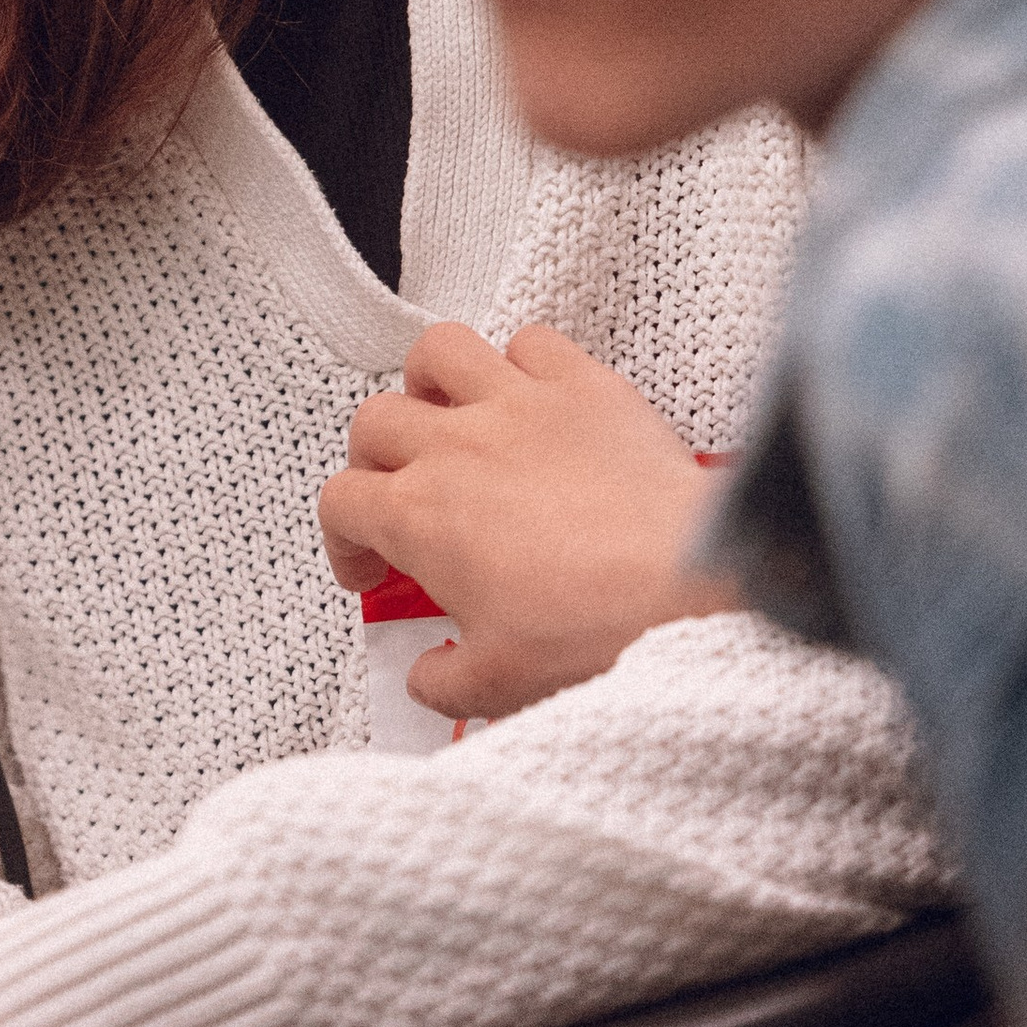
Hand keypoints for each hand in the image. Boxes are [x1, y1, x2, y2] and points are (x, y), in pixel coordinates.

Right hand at [318, 323, 735, 718]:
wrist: (684, 582)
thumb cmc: (597, 623)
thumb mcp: (500, 684)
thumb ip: (445, 682)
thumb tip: (430, 679)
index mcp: (421, 515)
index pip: (342, 503)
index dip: (344, 537)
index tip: (371, 563)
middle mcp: (457, 445)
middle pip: (375, 421)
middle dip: (373, 459)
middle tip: (396, 493)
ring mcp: (517, 404)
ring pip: (438, 352)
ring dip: (428, 382)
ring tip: (442, 413)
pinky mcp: (580, 383)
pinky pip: (530, 341)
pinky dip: (519, 361)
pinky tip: (529, 394)